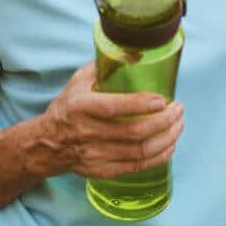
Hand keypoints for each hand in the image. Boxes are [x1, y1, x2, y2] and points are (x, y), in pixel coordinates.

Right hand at [40, 62, 184, 179]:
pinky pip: (136, 167)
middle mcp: (88, 133)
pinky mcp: (102, 171)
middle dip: (163, 121)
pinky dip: (157, 157)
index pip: (114, 107)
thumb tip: (134, 53)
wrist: (47, 144)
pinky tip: (169, 146)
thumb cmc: (67, 109)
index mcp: (81, 108)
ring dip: (166, 139)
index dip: (141, 104)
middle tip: (178, 110)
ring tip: (178, 125)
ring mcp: (95, 155)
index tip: (163, 99)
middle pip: (134, 132)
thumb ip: (103, 67)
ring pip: (139, 152)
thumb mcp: (77, 82)